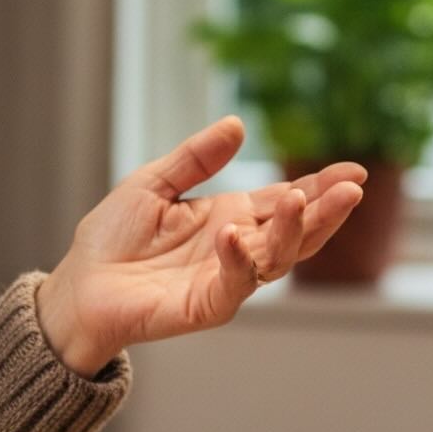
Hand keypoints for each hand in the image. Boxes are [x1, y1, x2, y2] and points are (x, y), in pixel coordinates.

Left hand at [34, 117, 364, 373]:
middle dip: (325, 211)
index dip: (320, 187)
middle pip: (294, 232)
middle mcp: (237, 249)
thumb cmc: (113, 237)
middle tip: (350, 188)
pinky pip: (232, 287)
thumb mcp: (154, 182)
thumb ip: (195, 157)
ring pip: (274, 260)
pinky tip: (235, 235)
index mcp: (231, 218)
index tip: (353, 171)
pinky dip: (238, 262)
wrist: (79, 284)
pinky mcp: (204, 307)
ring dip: (291, 231)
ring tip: (300, 200)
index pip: (285, 201)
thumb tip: (238, 124)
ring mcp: (225, 280)